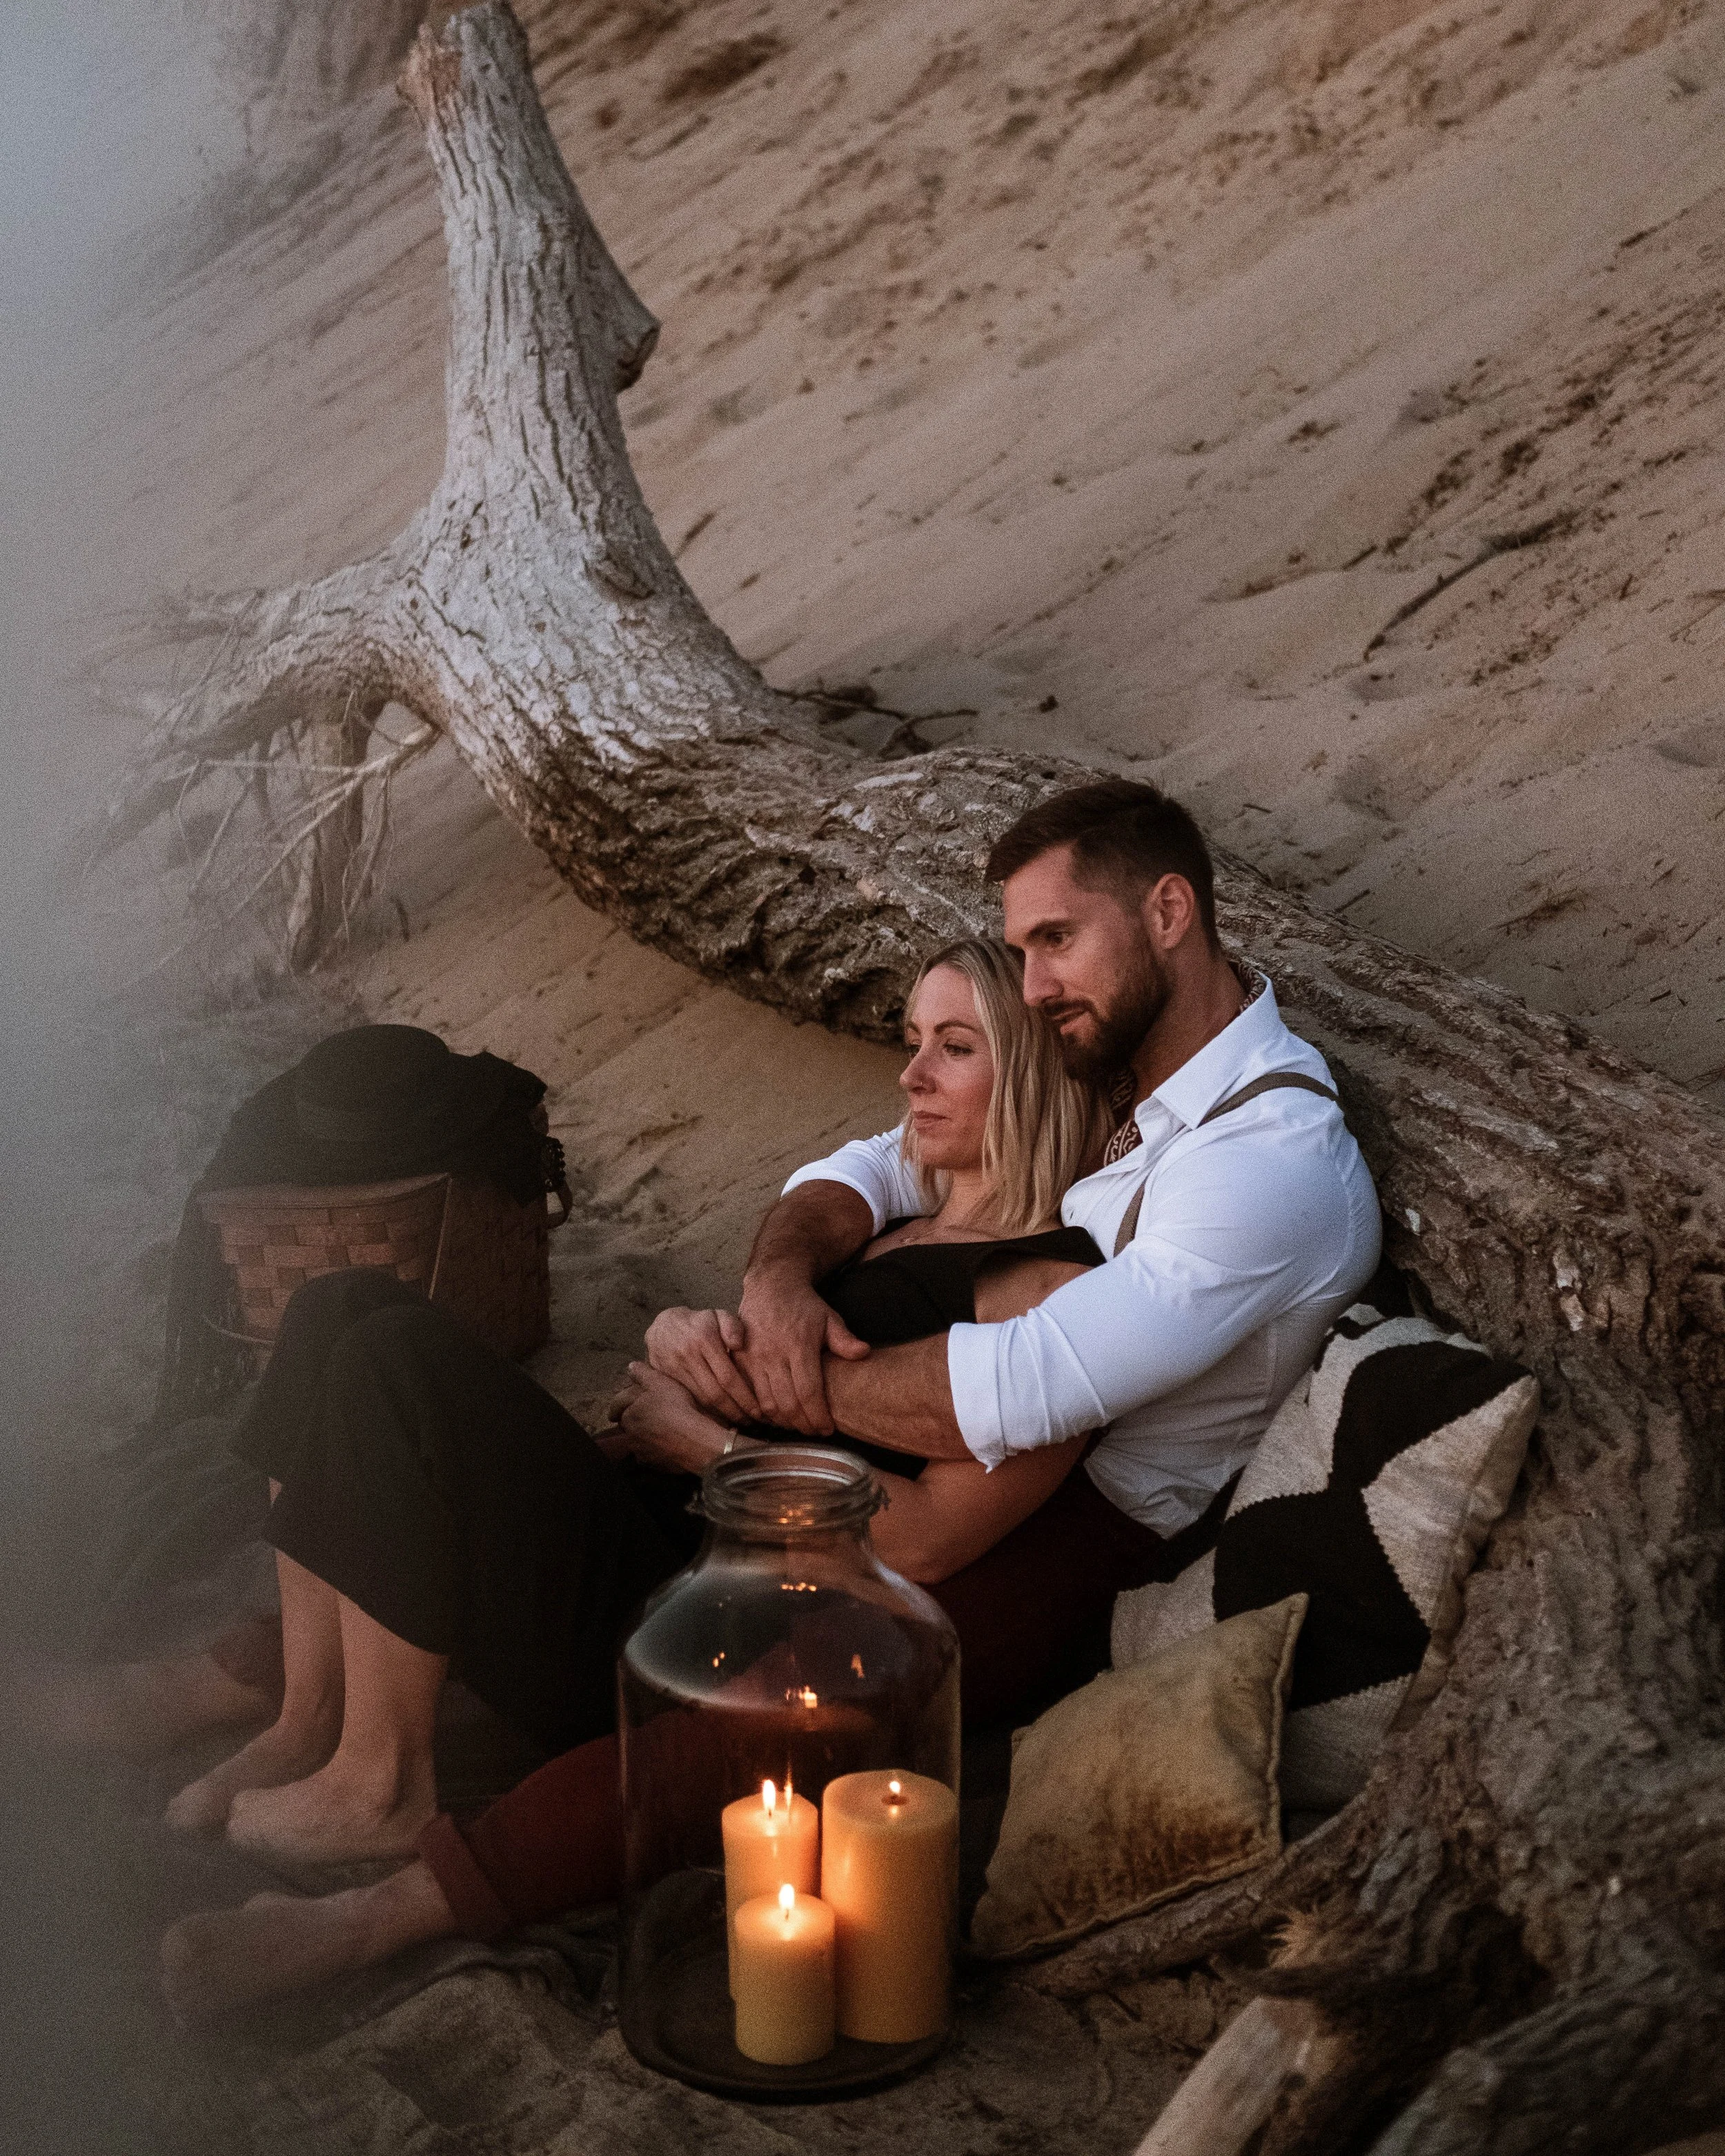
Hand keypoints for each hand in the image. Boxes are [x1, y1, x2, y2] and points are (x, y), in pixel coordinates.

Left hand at [606, 1362, 733, 1474]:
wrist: (696, 1442)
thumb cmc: (678, 1409)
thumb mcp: (660, 1382)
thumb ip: (642, 1374)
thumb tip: (631, 1367)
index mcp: (629, 1414)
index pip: (617, 1406)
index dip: (621, 1402)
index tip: (623, 1404)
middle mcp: (631, 1435)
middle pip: (627, 1425)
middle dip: (633, 1419)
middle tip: (647, 1413)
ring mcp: (643, 1452)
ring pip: (639, 1441)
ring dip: (645, 1436)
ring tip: (661, 1429)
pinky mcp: (656, 1465)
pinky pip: (652, 1456)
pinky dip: (657, 1450)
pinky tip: (669, 1444)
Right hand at [644, 1307, 760, 1422]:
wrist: (664, 1326)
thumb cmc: (701, 1323)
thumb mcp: (719, 1315)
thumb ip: (733, 1326)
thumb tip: (738, 1344)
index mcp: (705, 1339)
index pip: (728, 1376)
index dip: (745, 1397)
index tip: (759, 1410)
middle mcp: (689, 1355)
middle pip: (716, 1393)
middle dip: (737, 1411)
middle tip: (753, 1422)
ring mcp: (676, 1369)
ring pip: (703, 1400)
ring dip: (724, 1415)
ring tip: (742, 1421)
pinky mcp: (668, 1379)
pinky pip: (691, 1400)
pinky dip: (709, 1412)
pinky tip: (723, 1418)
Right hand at [735, 1266, 869, 1436]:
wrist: (770, 1285)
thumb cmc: (804, 1306)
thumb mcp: (829, 1318)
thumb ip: (844, 1339)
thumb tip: (864, 1353)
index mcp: (798, 1345)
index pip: (809, 1392)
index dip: (818, 1416)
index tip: (828, 1430)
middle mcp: (773, 1354)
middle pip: (787, 1403)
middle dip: (803, 1425)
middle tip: (814, 1432)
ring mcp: (753, 1358)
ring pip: (766, 1403)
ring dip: (783, 1421)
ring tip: (798, 1426)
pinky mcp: (740, 1360)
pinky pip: (750, 1394)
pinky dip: (763, 1411)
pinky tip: (776, 1416)